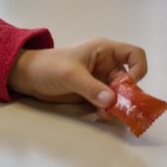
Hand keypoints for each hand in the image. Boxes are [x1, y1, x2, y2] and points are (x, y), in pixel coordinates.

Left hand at [9, 38, 148, 111]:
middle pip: (129, 79)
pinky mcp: (92, 93)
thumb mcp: (70, 74)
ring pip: (120, 94)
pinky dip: (108, 110)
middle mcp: (106, 65)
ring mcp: (100, 80)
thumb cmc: (48, 66)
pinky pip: (108, 103)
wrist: (27, 77)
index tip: (130, 85)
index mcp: (105, 51)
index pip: (134, 55)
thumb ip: (91, 87)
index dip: (138, 69)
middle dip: (128, 95)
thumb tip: (112, 100)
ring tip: (107, 114)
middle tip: (121, 109)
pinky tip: (101, 115)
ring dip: (118, 105)